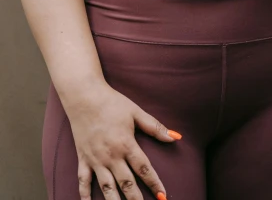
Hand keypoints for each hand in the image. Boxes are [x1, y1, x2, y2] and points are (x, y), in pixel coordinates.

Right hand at [66, 83, 180, 199]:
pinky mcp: (83, 159)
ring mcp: (95, 160)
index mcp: (126, 144)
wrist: (84, 97)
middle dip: (136, 199)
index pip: (144, 169)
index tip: (162, 196)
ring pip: (107, 188)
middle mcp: (111, 156)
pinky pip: (83, 181)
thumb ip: (155, 127)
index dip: (154, 183)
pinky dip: (85, 195)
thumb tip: (174, 137)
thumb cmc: (112, 103)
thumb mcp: (136, 112)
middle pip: (127, 183)